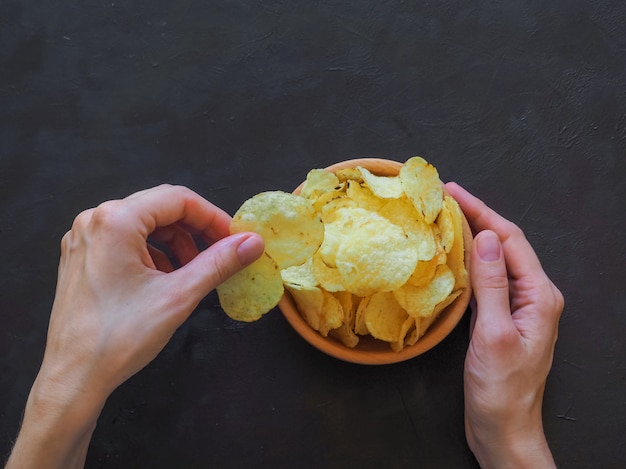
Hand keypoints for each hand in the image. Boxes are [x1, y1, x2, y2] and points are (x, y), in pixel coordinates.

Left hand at [6, 184, 263, 468]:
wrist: (74, 376)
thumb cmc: (120, 337)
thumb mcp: (179, 295)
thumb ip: (219, 262)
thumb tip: (252, 242)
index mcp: (115, 221)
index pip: (178, 199)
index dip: (213, 217)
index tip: (235, 239)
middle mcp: (94, 220)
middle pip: (159, 208)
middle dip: (195, 229)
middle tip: (221, 253)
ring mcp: (84, 238)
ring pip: (144, 224)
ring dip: (175, 242)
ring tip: (192, 272)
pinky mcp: (81, 257)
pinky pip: (125, 240)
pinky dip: (152, 253)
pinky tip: (164, 279)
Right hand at [445, 183, 563, 468]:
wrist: (503, 427)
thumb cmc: (501, 389)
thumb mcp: (494, 333)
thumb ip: (492, 284)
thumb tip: (484, 237)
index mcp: (539, 295)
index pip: (509, 239)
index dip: (482, 210)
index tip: (453, 191)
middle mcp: (534, 295)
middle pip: (505, 244)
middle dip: (477, 216)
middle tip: (445, 197)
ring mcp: (519, 306)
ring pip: (495, 259)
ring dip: (473, 235)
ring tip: (447, 217)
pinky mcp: (502, 317)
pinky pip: (488, 279)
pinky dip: (470, 261)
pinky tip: (454, 255)